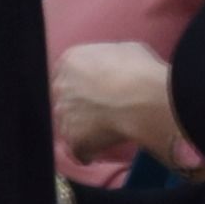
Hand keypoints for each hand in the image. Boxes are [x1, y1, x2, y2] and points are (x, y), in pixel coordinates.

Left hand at [52, 41, 178, 159]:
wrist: (143, 98)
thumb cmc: (140, 71)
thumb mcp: (126, 51)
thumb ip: (110, 60)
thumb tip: (117, 67)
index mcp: (71, 61)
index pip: (70, 75)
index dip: (86, 85)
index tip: (100, 91)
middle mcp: (61, 86)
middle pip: (67, 99)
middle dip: (83, 106)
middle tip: (106, 111)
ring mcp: (64, 114)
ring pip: (70, 125)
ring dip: (85, 129)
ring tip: (109, 131)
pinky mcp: (73, 139)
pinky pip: (79, 150)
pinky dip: (90, 152)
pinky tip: (105, 148)